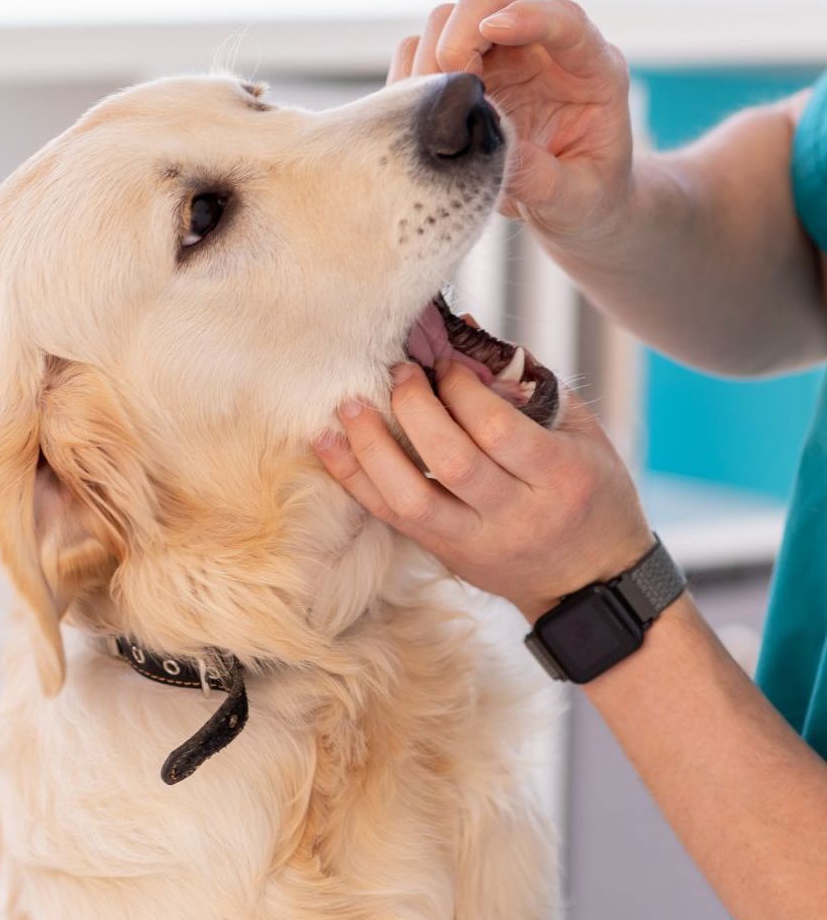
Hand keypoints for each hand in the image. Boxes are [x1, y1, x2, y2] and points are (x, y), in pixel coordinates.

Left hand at [313, 360, 653, 622]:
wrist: (589, 583)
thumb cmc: (590, 493)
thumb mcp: (582, 436)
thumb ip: (527, 386)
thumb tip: (461, 336)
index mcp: (560, 478)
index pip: (498, 431)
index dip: (462, 390)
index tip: (443, 362)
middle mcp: (516, 516)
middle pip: (451, 461)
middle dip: (414, 409)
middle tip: (397, 372)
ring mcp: (476, 542)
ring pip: (411, 499)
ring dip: (371, 448)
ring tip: (349, 406)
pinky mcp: (445, 555)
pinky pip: (391, 518)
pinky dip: (355, 479)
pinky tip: (328, 444)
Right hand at [388, 0, 633, 246]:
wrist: (573, 210)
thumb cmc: (586, 198)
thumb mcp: (574, 198)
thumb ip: (540, 177)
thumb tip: (493, 152)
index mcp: (589, 70)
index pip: (563, 18)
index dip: (527, 16)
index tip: (494, 29)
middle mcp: (538, 51)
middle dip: (459, 37)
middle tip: (452, 94)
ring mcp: (497, 62)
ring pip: (445, 22)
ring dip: (429, 63)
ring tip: (437, 119)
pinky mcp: (462, 81)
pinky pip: (419, 57)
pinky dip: (410, 83)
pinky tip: (423, 122)